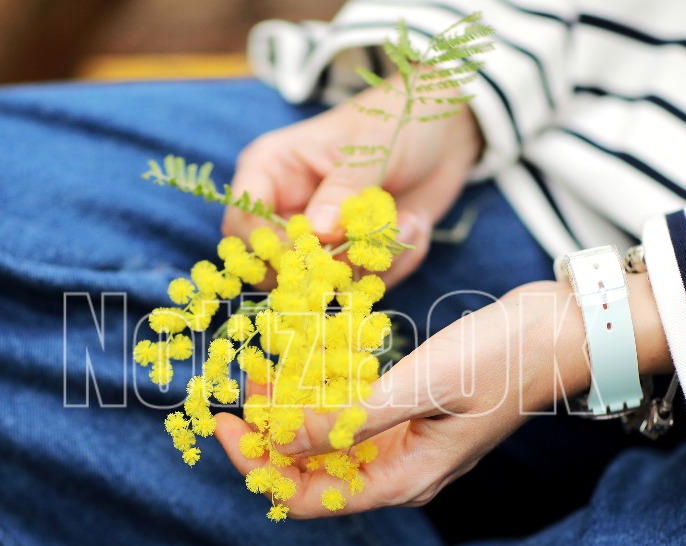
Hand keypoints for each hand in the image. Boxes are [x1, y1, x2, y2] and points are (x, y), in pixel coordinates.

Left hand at [214, 276, 671, 517]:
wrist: (563, 331)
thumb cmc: (502, 359)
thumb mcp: (421, 386)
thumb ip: (351, 418)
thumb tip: (285, 441)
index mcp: (404, 479)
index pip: (309, 496)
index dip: (258, 466)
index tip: (225, 423)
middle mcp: (400, 472)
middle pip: (313, 473)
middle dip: (267, 436)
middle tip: (236, 387)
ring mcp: (406, 444)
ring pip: (329, 442)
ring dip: (291, 412)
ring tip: (259, 370)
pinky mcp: (411, 414)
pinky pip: (352, 416)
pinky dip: (322, 394)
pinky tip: (301, 365)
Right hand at [223, 73, 482, 286]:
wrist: (442, 128)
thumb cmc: (394, 121)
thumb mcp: (369, 149)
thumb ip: (342, 193)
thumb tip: (319, 233)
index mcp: (270, 171)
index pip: (243, 225)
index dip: (274, 247)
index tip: (320, 248)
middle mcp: (287, 208)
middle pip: (275, 267)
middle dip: (329, 267)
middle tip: (369, 246)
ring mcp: (320, 237)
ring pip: (325, 282)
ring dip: (375, 261)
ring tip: (408, 221)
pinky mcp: (353, 256)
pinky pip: (363, 284)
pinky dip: (397, 261)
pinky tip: (415, 223)